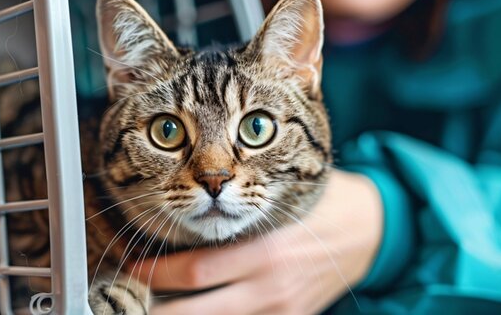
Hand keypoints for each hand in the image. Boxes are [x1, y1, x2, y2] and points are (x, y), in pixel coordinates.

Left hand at [129, 170, 383, 314]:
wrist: (371, 233)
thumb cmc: (319, 204)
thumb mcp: (281, 197)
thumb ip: (238, 212)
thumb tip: (182, 214)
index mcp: (264, 252)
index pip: (192, 272)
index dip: (153, 274)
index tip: (131, 266)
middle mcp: (270, 288)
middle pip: (193, 312)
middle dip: (155, 309)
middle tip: (129, 299)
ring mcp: (281, 312)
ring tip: (156, 306)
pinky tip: (196, 310)